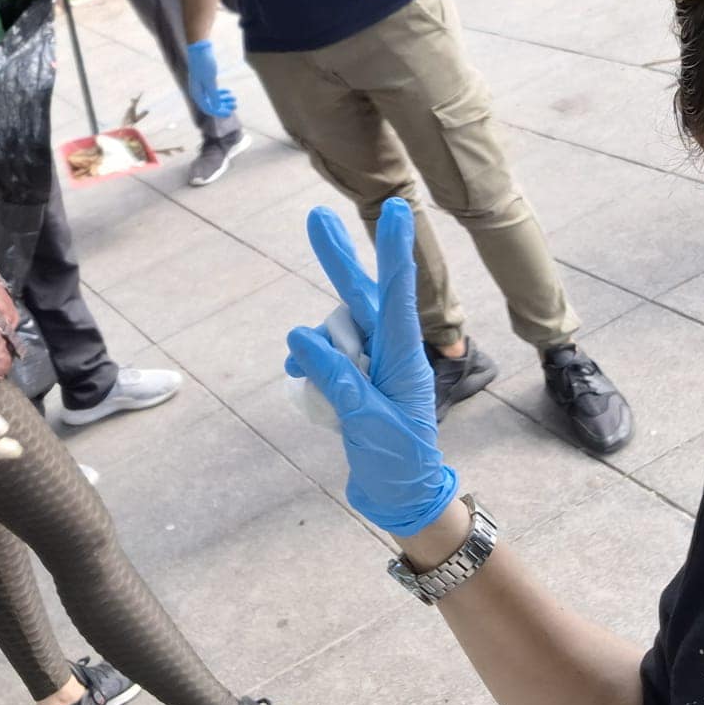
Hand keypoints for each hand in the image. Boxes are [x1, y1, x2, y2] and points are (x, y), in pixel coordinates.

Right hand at [184, 40, 236, 119]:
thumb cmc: (204, 64)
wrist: (200, 48)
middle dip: (223, 106)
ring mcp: (201, 86)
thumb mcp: (210, 81)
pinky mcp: (204, 80)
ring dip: (223, 100)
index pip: (208, 108)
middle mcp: (198, 92)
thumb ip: (213, 95)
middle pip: (211, 104)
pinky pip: (212, 90)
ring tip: (234, 99)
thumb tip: (217, 108)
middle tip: (235, 105)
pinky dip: (220, 93)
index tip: (230, 113)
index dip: (219, 112)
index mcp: (197, 94)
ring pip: (213, 97)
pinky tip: (229, 92)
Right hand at [284, 199, 457, 535]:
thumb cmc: (398, 463)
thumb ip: (338, 379)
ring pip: (332, 330)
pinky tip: (299, 375)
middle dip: (337, 257)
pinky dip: (308, 362)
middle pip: (359, 294)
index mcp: (405, 357)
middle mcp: (388, 350)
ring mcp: (369, 362)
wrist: (400, 496)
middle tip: (317, 214)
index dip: (393, 250)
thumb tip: (300, 337)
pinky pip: (319, 354)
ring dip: (320, 350)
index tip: (397, 208)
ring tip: (325, 389)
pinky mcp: (351, 376)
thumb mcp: (368, 422)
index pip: (398, 294)